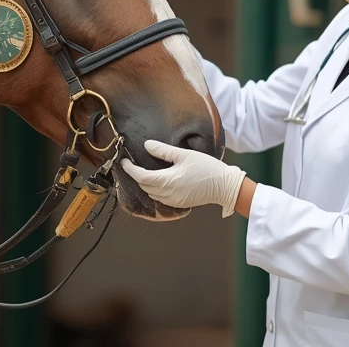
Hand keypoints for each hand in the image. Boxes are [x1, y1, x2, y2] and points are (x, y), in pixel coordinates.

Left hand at [120, 140, 246, 216]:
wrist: (224, 186)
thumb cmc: (206, 168)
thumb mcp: (184, 155)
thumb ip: (164, 151)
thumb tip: (147, 145)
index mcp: (168, 181)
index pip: (141, 177)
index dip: (130, 169)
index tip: (124, 162)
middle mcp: (168, 194)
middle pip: (144, 186)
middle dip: (136, 176)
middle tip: (131, 164)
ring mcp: (173, 201)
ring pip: (151, 193)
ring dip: (145, 183)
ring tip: (142, 171)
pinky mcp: (178, 204)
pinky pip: (160, 198)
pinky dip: (155, 189)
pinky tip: (158, 180)